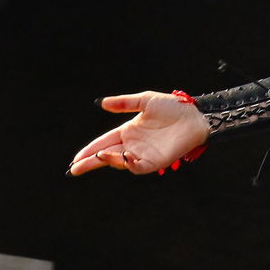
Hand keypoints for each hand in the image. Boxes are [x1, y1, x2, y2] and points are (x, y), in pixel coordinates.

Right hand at [69, 91, 209, 175]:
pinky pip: (138, 167)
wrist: (195, 116)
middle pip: (106, 156)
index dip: (89, 150)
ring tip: (100, 155)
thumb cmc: (173, 108)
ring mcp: (143, 154)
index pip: (103, 142)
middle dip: (90, 162)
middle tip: (75, 169)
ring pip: (120, 162)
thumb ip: (124, 103)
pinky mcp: (156, 161)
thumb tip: (101, 103)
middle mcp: (133, 144)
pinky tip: (124, 157)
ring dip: (109, 160)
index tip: (75, 159)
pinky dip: (129, 165)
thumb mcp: (145, 101)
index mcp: (128, 131)